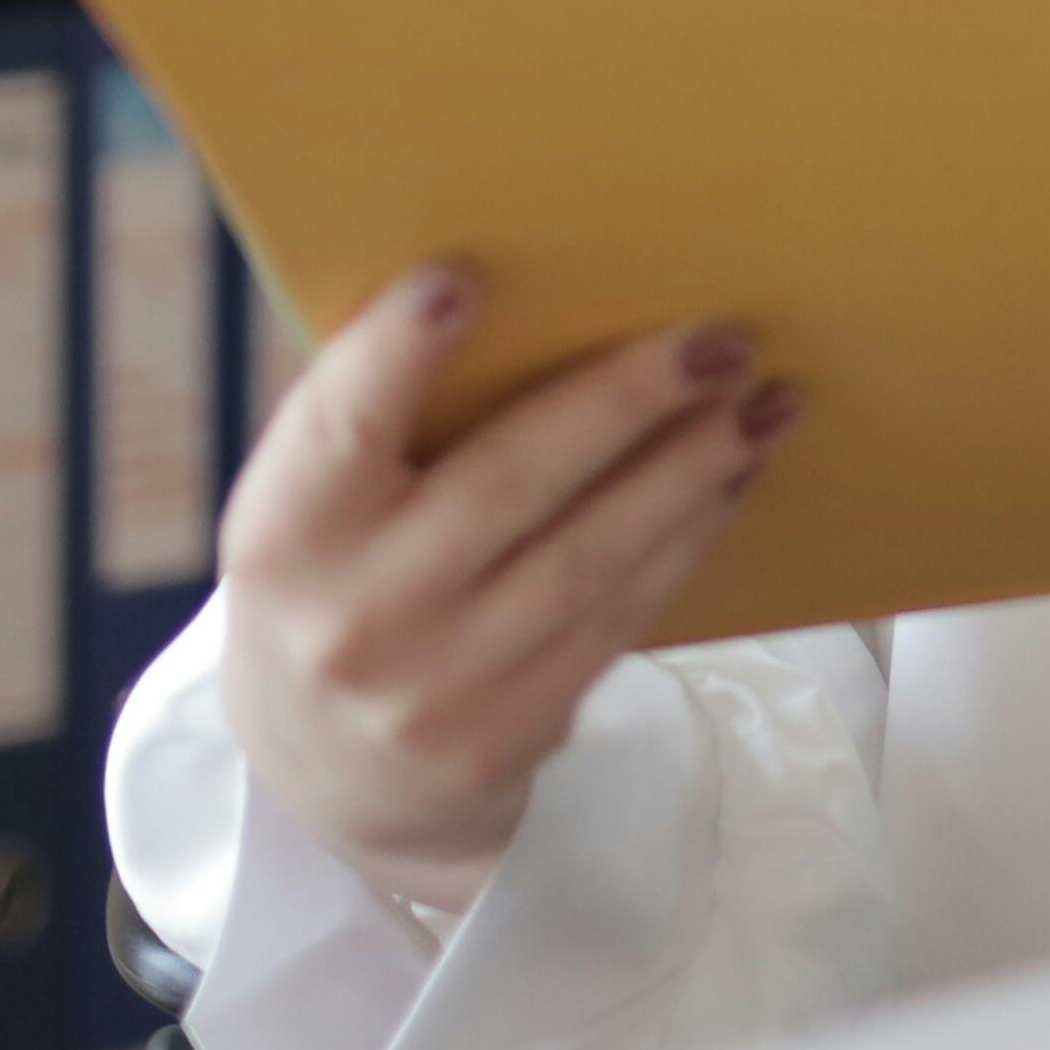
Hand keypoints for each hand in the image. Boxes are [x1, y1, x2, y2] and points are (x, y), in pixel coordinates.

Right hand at [215, 264, 795, 920]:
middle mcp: (352, 614)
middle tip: (720, 339)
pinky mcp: (506, 734)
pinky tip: (731, 481)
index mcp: (283, 532)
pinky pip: (617, 618)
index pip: (335, 428)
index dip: (393, 356)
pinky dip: (685, 540)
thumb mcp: (310, 510)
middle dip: (626, 401)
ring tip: (766, 403)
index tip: (463, 276)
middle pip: (509, 482)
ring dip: (691, 470)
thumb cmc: (334, 579)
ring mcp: (433, 687)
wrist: (321, 773)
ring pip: (589, 556)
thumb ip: (377, 423)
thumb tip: (525, 289)